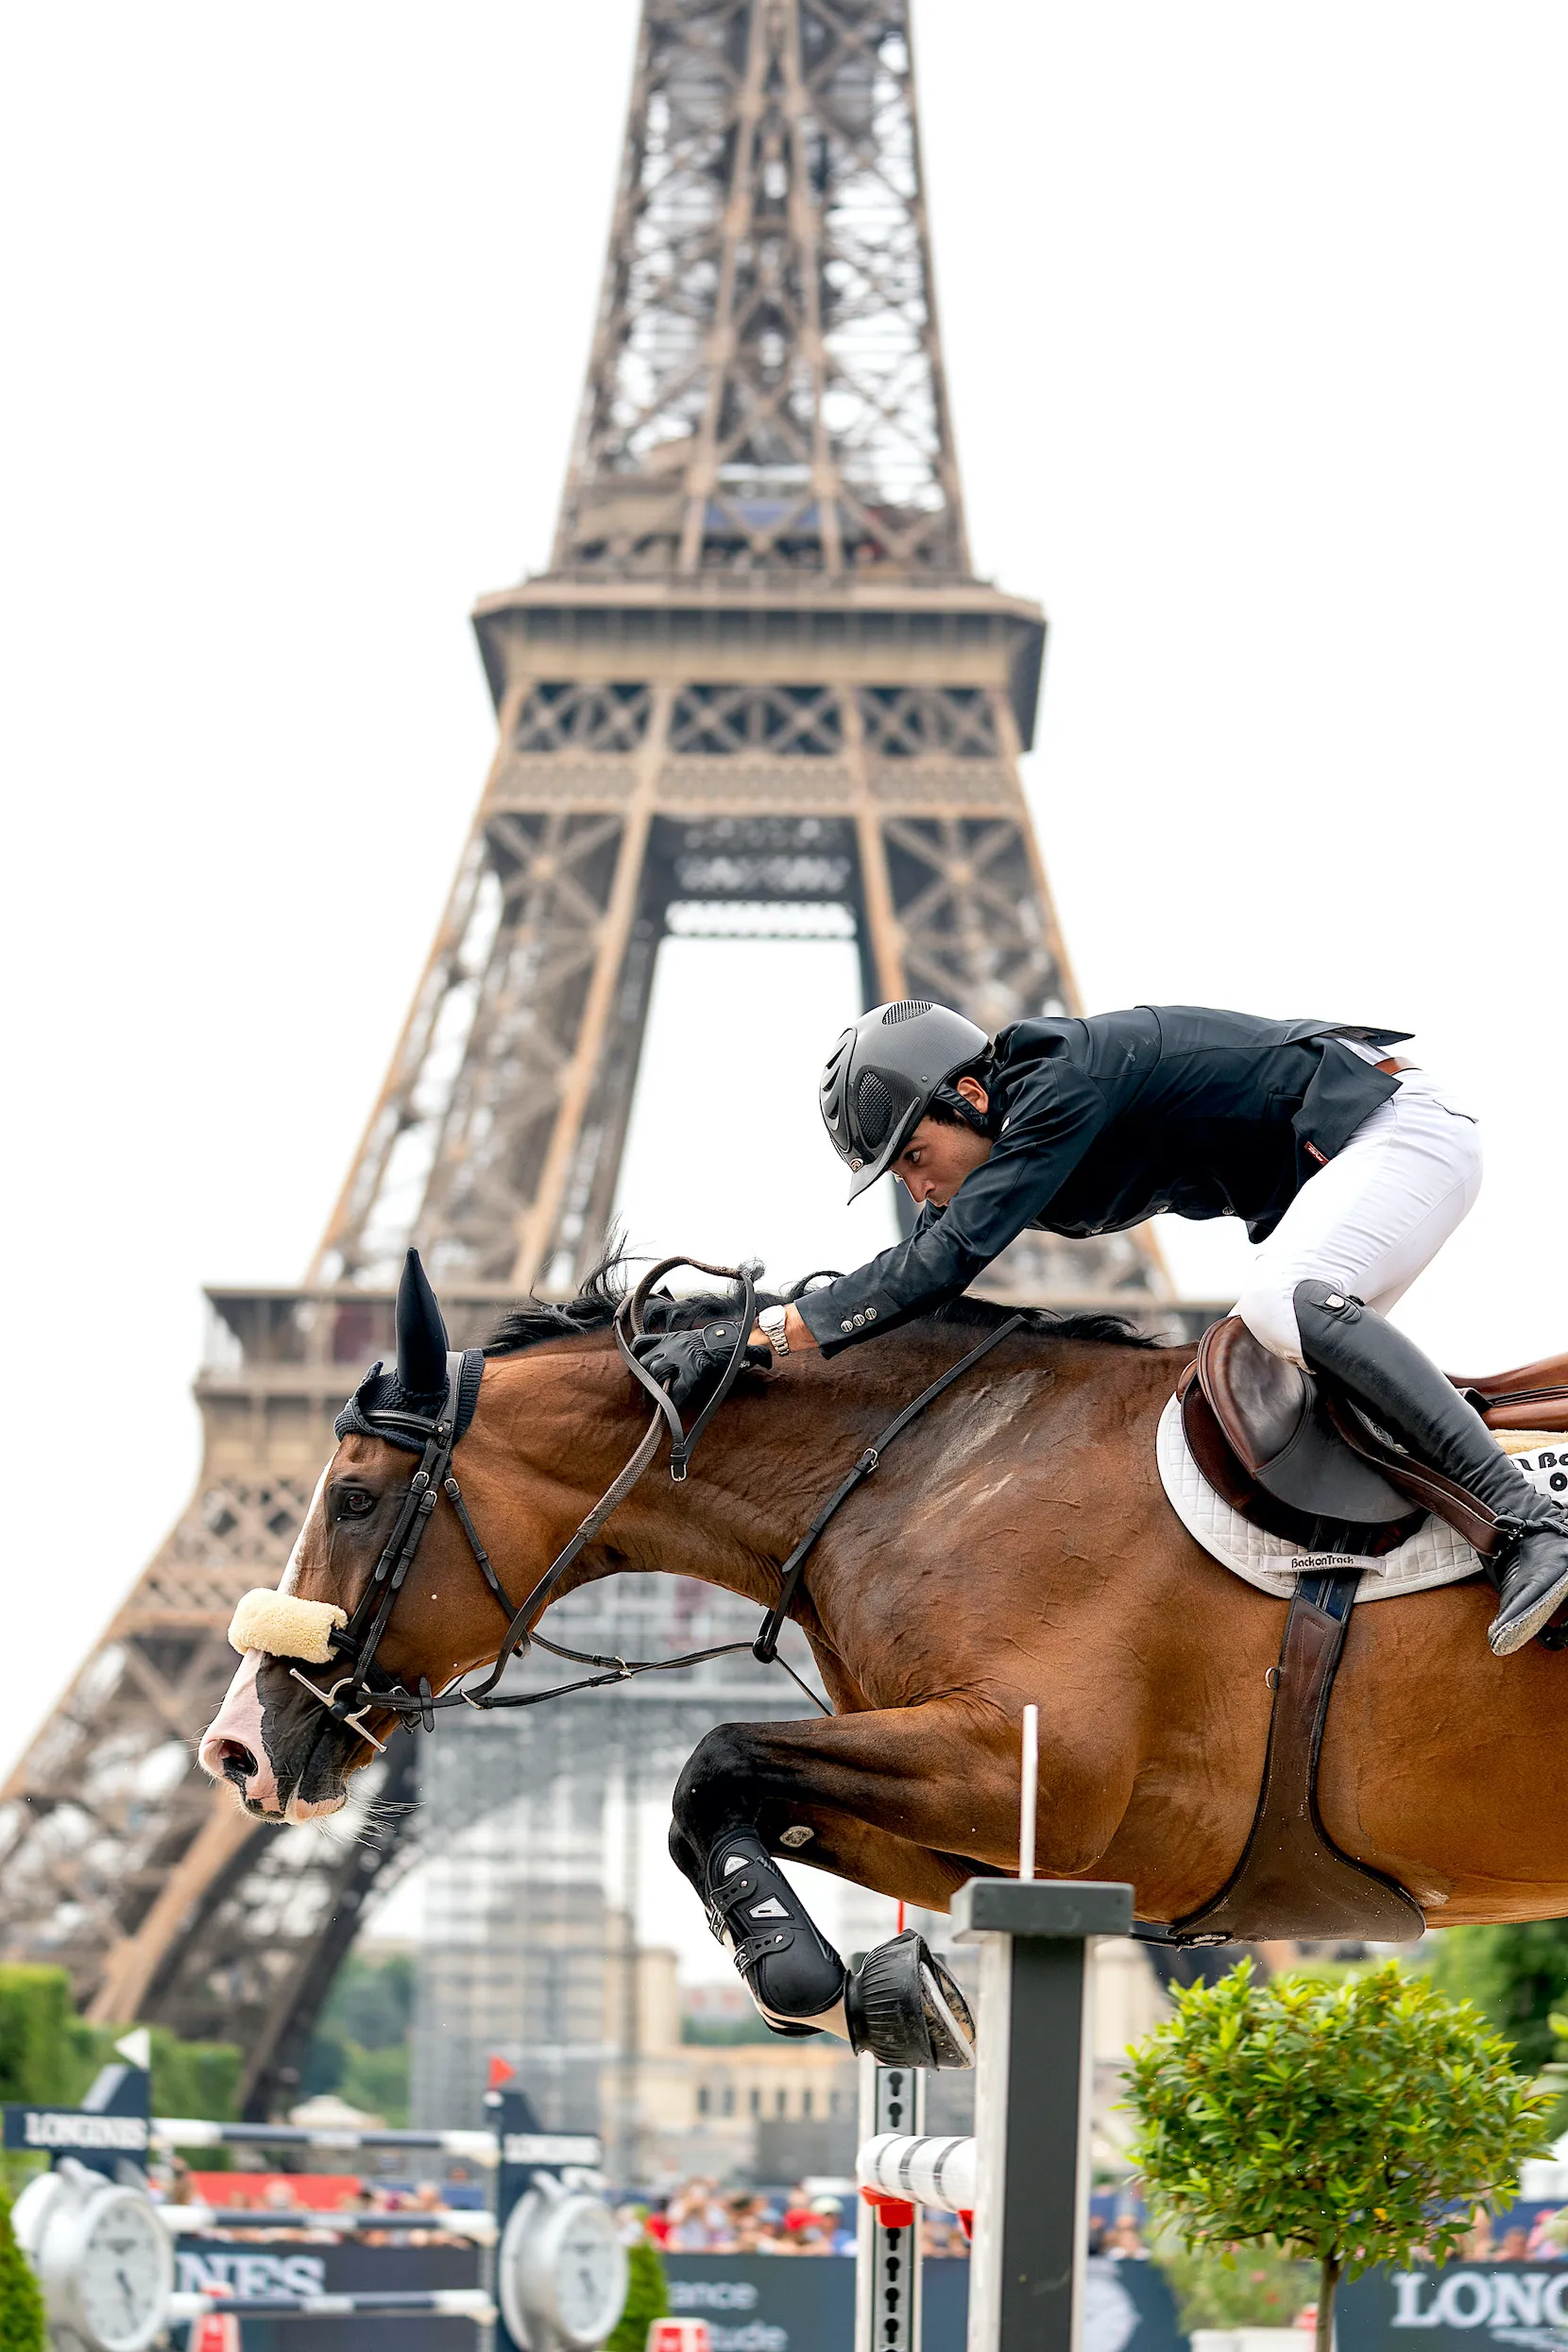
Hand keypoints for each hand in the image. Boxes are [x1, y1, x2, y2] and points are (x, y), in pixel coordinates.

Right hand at [630, 1323, 771, 1409]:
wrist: (725, 1332)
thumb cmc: (732, 1353)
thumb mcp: (742, 1362)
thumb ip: (755, 1361)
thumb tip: (770, 1363)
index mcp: (695, 1367)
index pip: (677, 1392)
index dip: (671, 1407)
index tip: (668, 1417)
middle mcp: (679, 1356)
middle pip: (655, 1375)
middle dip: (653, 1390)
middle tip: (655, 1402)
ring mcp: (669, 1346)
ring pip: (646, 1362)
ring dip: (644, 1374)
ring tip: (648, 1386)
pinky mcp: (664, 1339)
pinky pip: (643, 1343)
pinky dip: (637, 1351)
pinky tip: (637, 1361)